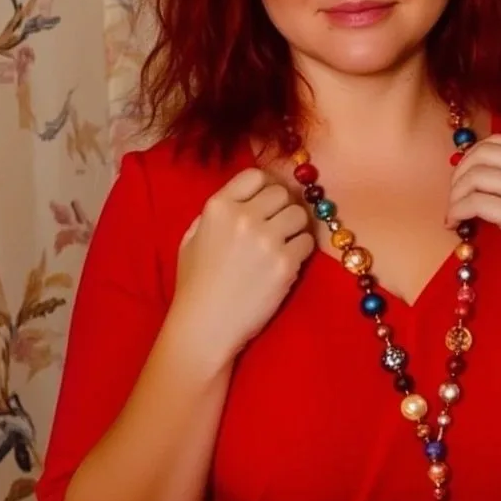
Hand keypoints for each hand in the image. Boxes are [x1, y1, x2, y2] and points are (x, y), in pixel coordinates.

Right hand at [171, 167, 313, 366]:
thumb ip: (216, 213)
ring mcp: (267, 240)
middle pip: (282, 192)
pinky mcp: (285, 263)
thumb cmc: (195, 285)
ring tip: (283, 244)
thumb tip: (246, 198)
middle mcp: (243, 217)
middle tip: (278, 226)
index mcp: (218, 206)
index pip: (256, 175)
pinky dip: (301, 251)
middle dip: (282, 208)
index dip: (264, 188)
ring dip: (295, 227)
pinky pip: (307, 242)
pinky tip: (286, 263)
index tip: (265, 203)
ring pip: (300, 214)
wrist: (205, 326)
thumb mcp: (192, 238)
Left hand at [446, 134, 500, 305]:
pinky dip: (456, 212)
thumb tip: (480, 176)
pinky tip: (455, 224)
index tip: (463, 177)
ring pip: (474, 177)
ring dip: (455, 195)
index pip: (496, 140)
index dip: (471, 156)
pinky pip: (474, 204)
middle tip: (454, 196)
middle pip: (481, 154)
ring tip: (453, 213)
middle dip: (458, 173)